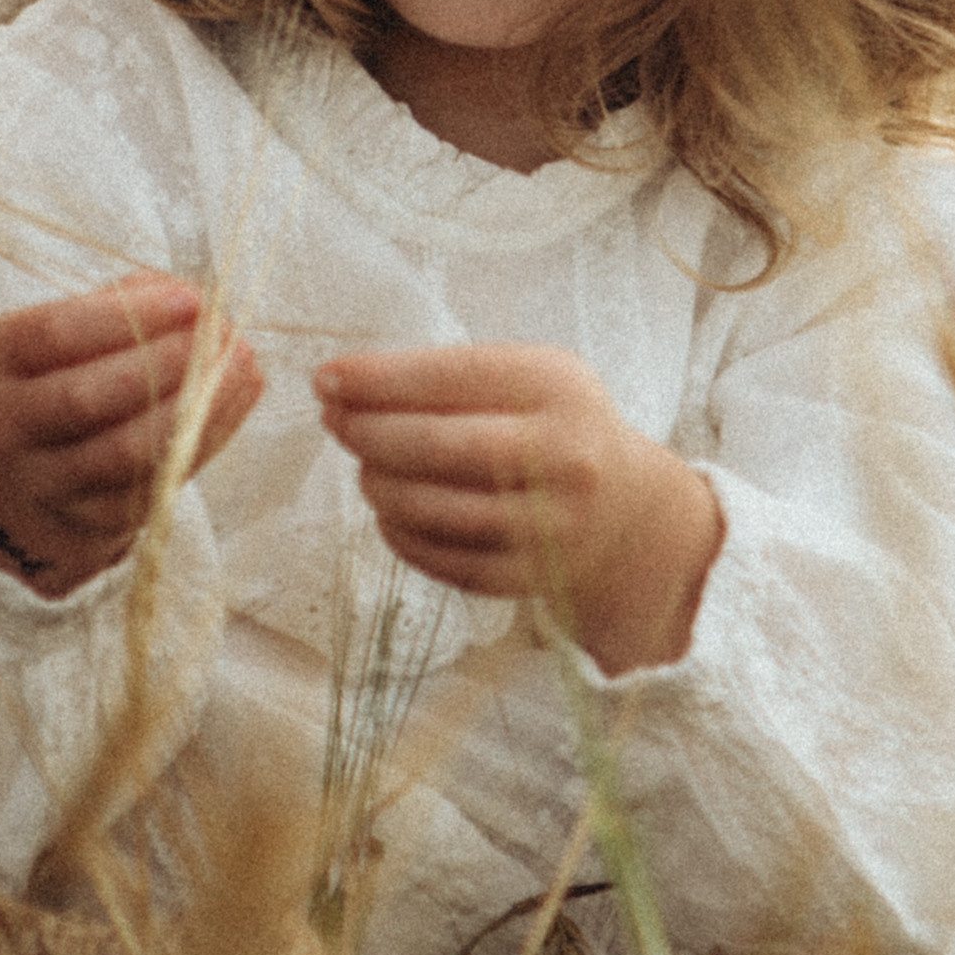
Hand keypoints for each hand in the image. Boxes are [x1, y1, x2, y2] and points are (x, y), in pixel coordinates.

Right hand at [0, 277, 264, 597]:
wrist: (33, 471)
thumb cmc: (70, 371)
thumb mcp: (77, 324)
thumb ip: (131, 302)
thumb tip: (198, 304)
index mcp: (2, 355)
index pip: (55, 333)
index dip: (127, 316)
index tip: (192, 299)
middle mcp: (10, 423)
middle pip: (84, 398)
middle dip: (162, 363)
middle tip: (221, 335)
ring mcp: (46, 480)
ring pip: (123, 451)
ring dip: (192, 406)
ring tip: (240, 365)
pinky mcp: (92, 518)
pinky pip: (153, 483)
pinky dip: (204, 439)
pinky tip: (233, 401)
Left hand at [313, 344, 723, 675]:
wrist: (628, 511)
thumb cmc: (557, 426)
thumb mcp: (528, 377)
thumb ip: (452, 376)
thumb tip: (346, 385)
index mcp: (558, 387)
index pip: (451, 377)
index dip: (378, 379)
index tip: (326, 377)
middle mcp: (561, 456)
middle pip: (436, 447)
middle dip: (367, 432)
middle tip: (334, 421)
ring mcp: (548, 525)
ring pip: (431, 508)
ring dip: (377, 484)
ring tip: (365, 467)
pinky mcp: (529, 578)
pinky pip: (440, 558)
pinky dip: (399, 532)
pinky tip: (391, 509)